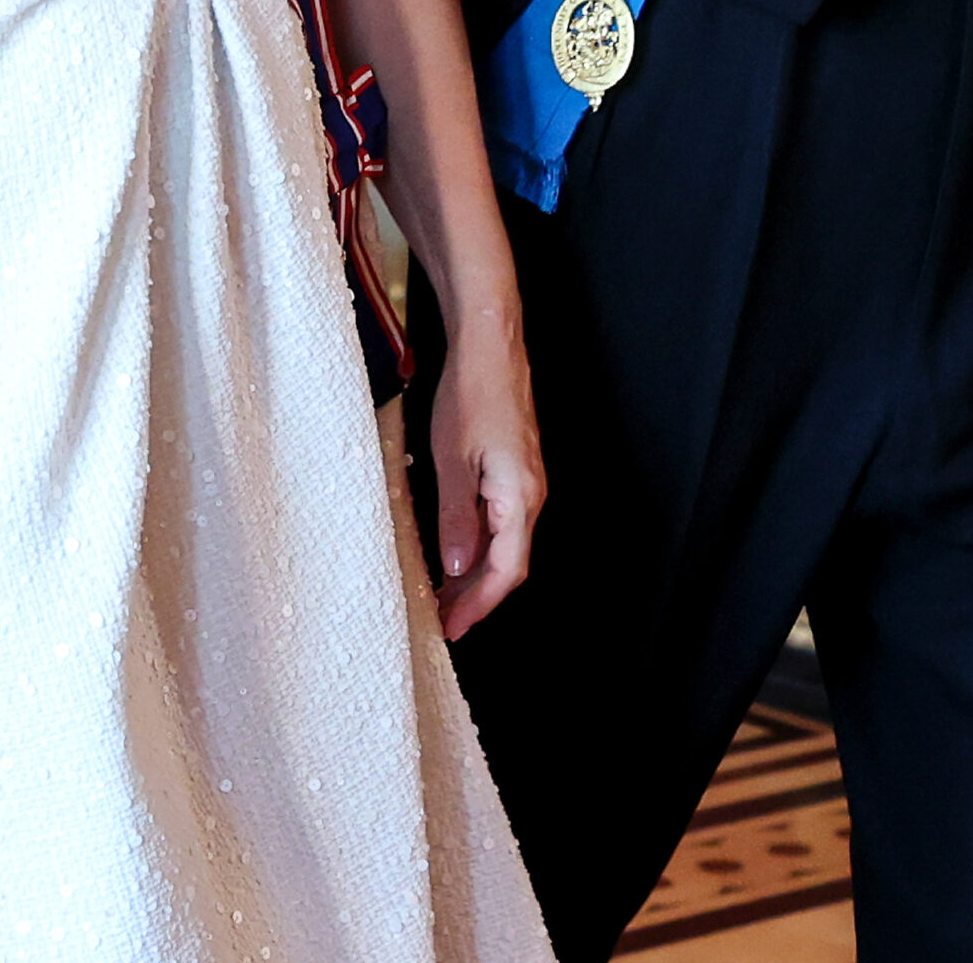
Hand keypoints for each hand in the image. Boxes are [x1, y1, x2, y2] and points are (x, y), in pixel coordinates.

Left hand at [430, 316, 545, 642]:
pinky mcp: (514, 469)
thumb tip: (455, 567)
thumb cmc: (472, 393)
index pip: (507, 571)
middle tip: (440, 618)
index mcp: (521, 497)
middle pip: (510, 564)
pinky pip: (501, 520)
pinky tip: (452, 547)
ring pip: (505, 543)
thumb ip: (456, 517)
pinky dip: (478, 543)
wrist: (490, 344)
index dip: (479, 604)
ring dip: (475, 572)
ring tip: (440, 592)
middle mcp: (532, 495)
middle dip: (476, 596)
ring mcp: (525, 481)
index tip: (451, 627)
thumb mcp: (452, 458)